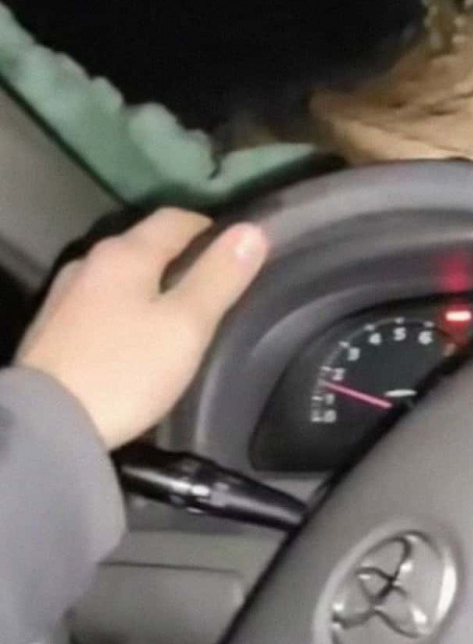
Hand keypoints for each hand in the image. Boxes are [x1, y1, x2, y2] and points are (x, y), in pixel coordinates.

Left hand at [17, 209, 267, 448]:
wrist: (49, 423)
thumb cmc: (127, 369)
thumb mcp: (187, 325)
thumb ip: (220, 276)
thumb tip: (252, 230)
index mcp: (125, 254)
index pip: (177, 220)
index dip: (213, 230)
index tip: (239, 253)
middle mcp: (91, 263)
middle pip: (146, 246)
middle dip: (183, 259)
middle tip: (219, 287)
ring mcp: (66, 296)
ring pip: (122, 276)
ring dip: (153, 285)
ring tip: (182, 316)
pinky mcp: (54, 329)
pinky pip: (102, 303)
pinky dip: (127, 308)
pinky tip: (139, 337)